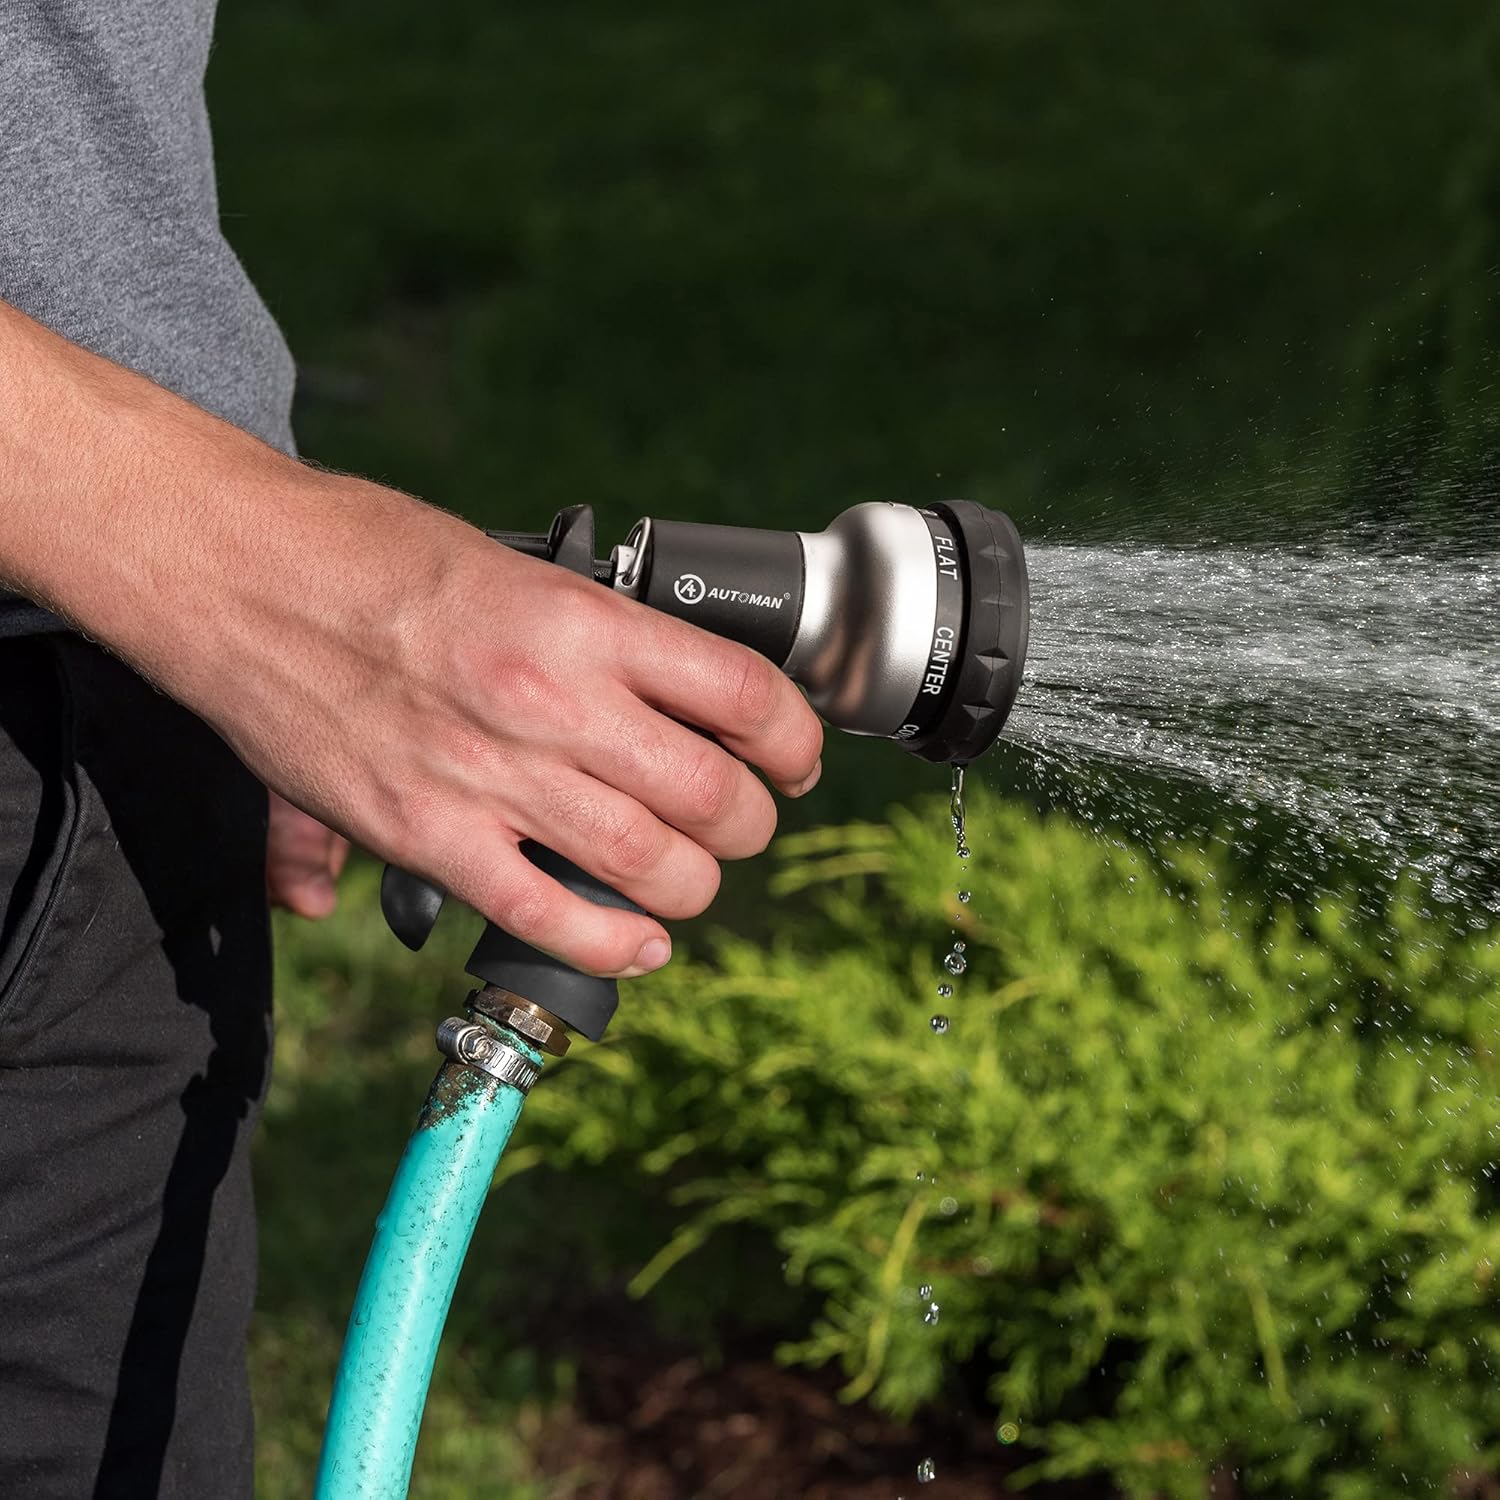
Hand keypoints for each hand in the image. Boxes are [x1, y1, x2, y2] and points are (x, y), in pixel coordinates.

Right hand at [0, 304, 821, 979]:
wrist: (240, 572)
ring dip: (694, 886)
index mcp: (583, 621)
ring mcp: (491, 776)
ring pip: (652, 865)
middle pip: (714, 794)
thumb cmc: (369, 554)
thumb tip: (654, 689)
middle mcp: (553, 701)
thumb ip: (588, 637)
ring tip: (692, 879)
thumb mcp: (508, 563)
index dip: (794, 738)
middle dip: (750, 823)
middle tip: (742, 824)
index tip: (794, 755)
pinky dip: (612, 944)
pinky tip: (640, 942)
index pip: (743, 693)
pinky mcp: (427, 836)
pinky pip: (548, 916)